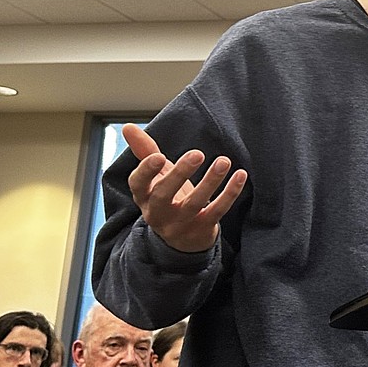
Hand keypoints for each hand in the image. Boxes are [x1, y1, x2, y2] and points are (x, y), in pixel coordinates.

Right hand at [123, 123, 246, 252]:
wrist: (183, 240)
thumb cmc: (167, 197)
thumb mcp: (154, 177)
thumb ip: (144, 151)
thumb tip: (127, 126)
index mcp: (144, 196)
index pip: (138, 184)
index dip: (146, 171)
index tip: (158, 156)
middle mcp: (159, 212)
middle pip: (163, 195)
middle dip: (179, 174)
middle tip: (197, 153)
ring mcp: (181, 223)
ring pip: (194, 203)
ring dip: (210, 181)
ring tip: (223, 161)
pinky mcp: (203, 228)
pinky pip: (217, 211)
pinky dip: (229, 193)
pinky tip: (240, 175)